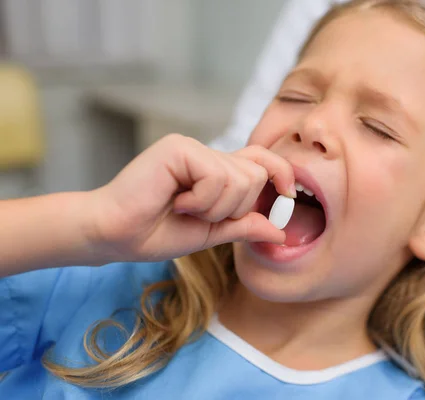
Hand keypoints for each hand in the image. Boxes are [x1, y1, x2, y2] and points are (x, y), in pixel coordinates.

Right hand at [88, 134, 294, 261]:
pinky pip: (217, 176)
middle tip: (201, 214)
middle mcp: (206, 154)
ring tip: (184, 208)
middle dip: (236, 207)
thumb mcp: (212, 233)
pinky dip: (202, 200)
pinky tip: (176, 202)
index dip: (280, 173)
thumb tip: (280, 230)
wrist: (115, 235)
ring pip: (240, 178)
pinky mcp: (179, 148)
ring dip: (216, 208)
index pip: (260, 159)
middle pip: (256, 173)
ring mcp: (192, 148)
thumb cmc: (156, 233)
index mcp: (215, 170)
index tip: (287, 196)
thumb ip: (244, 226)